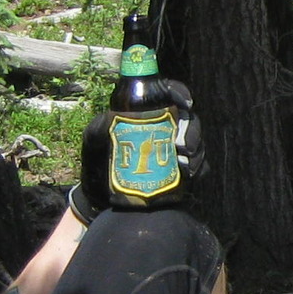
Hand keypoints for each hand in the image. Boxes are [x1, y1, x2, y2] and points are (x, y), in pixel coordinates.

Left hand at [75, 78, 203, 217]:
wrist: (100, 200)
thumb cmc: (96, 165)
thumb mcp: (93, 140)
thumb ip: (101, 126)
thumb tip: (114, 116)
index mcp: (145, 114)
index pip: (168, 94)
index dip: (180, 93)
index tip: (185, 103)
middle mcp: (164, 129)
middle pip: (189, 119)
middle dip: (192, 129)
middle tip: (183, 145)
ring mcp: (174, 151)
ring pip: (196, 141)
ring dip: (196, 149)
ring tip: (185, 161)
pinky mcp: (181, 172)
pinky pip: (199, 166)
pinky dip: (199, 167)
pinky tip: (189, 173)